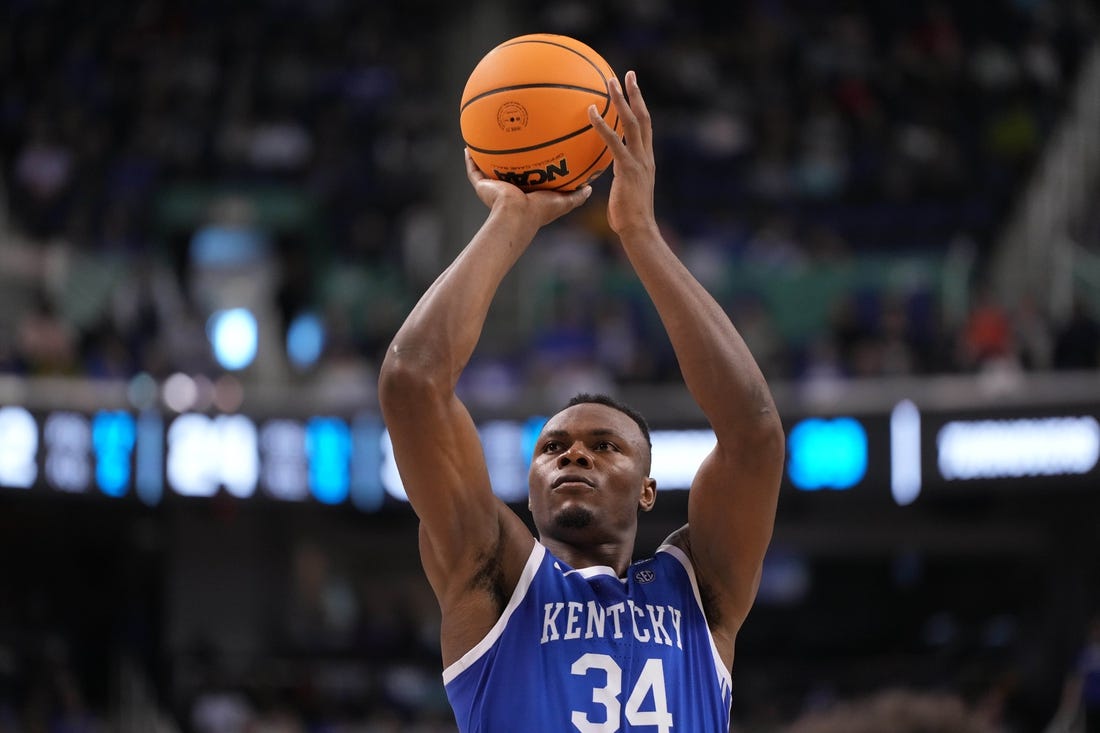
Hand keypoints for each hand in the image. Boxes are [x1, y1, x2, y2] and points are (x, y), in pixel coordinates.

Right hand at [464, 149, 592, 228]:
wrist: (517, 215)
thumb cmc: (540, 210)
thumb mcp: (563, 202)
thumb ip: (576, 196)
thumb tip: (589, 189)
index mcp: (527, 194)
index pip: (528, 178)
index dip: (529, 167)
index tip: (534, 153)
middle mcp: (510, 190)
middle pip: (507, 172)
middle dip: (508, 160)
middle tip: (509, 141)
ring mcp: (495, 189)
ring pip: (487, 170)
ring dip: (485, 157)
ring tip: (483, 139)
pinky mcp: (483, 187)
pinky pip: (473, 170)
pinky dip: (469, 160)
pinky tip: (468, 147)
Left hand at [588, 70, 657, 237]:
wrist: (638, 229)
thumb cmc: (628, 217)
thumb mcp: (623, 192)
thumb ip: (617, 178)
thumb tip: (604, 173)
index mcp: (646, 160)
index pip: (645, 127)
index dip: (641, 106)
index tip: (635, 89)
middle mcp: (645, 156)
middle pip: (643, 117)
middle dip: (635, 94)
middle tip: (627, 74)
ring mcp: (638, 161)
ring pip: (631, 123)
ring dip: (621, 100)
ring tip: (610, 81)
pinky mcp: (627, 168)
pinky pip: (614, 141)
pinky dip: (602, 125)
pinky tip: (591, 111)